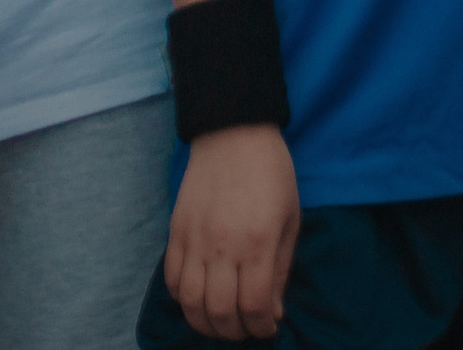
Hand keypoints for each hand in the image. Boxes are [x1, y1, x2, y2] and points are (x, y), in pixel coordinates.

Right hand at [164, 124, 298, 340]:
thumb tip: (272, 313)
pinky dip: (183, 298)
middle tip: (244, 328)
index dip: (261, 327)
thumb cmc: (271, 173)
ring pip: (191, 302)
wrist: (234, 131)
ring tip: (220, 322)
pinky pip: (172, 279)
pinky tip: (198, 298)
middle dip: (234, 331)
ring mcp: (195, 239)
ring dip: (205, 323)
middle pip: (220, 311)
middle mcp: (223, 245)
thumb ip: (281, 268)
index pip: (254, 305)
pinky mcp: (177, 230)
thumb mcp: (291, 218)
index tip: (267, 328)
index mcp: (258, 241)